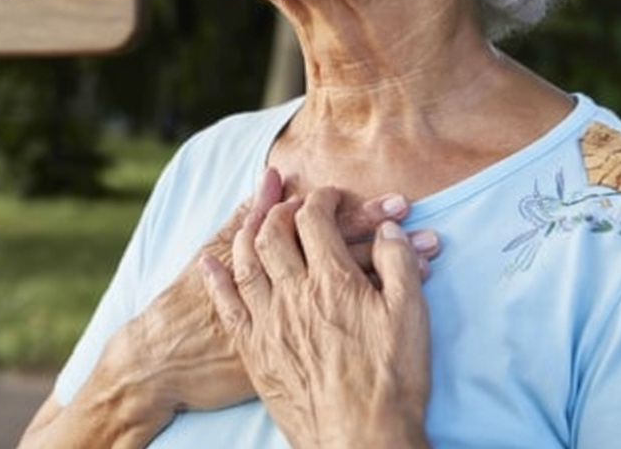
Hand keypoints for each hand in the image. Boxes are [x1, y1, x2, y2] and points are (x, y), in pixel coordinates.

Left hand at [202, 187, 432, 448]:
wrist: (361, 440)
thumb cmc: (392, 381)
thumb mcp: (411, 315)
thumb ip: (399, 263)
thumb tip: (388, 230)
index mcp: (333, 281)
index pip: (315, 219)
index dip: (322, 199)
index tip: (331, 197)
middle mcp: (294, 295)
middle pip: (273, 233)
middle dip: (282, 209)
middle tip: (294, 206)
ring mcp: (269, 323)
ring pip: (246, 263)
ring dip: (249, 234)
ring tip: (257, 222)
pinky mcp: (255, 352)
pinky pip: (226, 305)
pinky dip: (215, 278)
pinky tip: (209, 263)